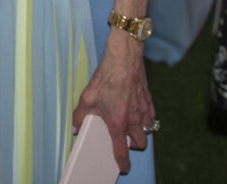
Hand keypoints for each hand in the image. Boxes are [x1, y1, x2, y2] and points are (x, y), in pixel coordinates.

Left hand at [73, 34, 154, 172]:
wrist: (123, 59)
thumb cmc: (106, 78)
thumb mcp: (87, 98)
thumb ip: (79, 116)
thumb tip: (75, 128)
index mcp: (118, 123)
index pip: (122, 151)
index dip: (123, 163)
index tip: (123, 167)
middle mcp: (134, 120)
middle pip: (140, 143)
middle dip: (134, 145)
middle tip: (125, 138)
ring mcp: (143, 110)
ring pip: (147, 129)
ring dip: (141, 130)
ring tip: (130, 122)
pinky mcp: (148, 99)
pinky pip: (151, 115)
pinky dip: (145, 116)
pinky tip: (136, 108)